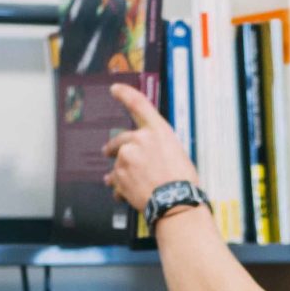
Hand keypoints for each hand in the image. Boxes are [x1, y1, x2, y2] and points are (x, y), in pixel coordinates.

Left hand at [103, 83, 198, 212]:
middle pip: (119, 141)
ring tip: (130, 186)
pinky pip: (115, 182)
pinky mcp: (119, 175)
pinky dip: (119, 189)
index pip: (138, 104)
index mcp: (157, 130)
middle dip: (112, 148)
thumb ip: (156, 147)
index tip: (115, 89)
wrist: (175, 202)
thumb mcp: (176, 153)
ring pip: (117, 164)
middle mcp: (139, 139)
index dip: (125, 94)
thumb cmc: (182, 180)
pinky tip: (128, 195)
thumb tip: (142, 155)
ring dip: (119, 173)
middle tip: (107, 153)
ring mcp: (127, 157)